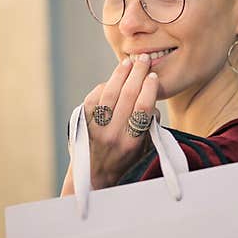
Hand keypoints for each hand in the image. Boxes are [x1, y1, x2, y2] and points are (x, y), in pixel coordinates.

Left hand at [61, 54, 158, 193]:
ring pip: (110, 93)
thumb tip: (151, 102)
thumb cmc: (124, 162)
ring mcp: (96, 128)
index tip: (154, 77)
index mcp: (131, 142)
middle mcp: (112, 134)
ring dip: (120, 74)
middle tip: (144, 60)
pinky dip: (105, 86)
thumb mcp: (143, 150)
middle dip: (137, 74)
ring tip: (129, 62)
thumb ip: (150, 127)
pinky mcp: (83, 123)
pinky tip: (114, 78)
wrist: (93, 177)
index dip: (149, 89)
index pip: (142, 108)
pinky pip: (94, 98)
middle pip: (127, 95)